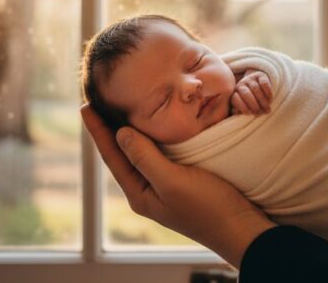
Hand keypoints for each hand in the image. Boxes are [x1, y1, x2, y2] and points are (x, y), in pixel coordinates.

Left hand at [81, 105, 275, 267]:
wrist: (241, 227)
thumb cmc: (208, 207)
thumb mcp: (172, 181)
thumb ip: (145, 157)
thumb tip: (120, 133)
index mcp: (139, 193)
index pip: (111, 156)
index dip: (98, 130)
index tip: (86, 105)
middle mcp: (148, 189)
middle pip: (122, 153)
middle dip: (109, 128)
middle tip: (97, 100)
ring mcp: (165, 184)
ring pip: (141, 151)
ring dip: (129, 129)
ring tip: (117, 107)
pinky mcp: (183, 178)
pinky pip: (160, 152)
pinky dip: (152, 135)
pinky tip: (153, 124)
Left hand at [231, 69, 272, 114]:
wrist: (258, 87)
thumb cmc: (250, 102)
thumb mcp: (244, 107)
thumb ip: (240, 111)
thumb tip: (237, 113)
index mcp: (234, 93)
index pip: (235, 99)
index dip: (242, 107)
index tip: (249, 114)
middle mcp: (241, 84)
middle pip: (246, 94)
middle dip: (253, 105)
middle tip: (260, 113)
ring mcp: (250, 78)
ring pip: (255, 89)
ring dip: (262, 101)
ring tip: (267, 109)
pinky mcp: (260, 75)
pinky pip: (264, 83)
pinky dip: (268, 92)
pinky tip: (270, 99)